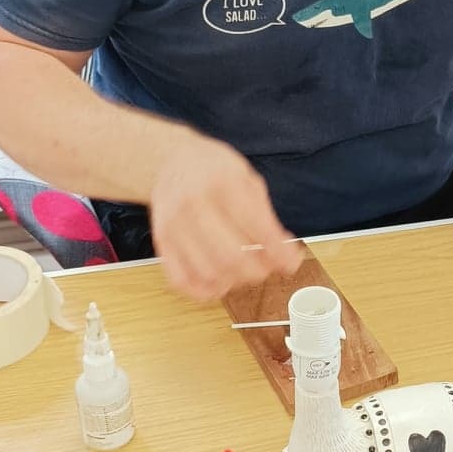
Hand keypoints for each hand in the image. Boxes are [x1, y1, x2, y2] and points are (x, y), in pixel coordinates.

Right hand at [150, 131, 302, 302]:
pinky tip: (220, 283)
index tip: (291, 262)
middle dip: (259, 271)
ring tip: (245, 272)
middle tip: (268, 267)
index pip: (258, 227)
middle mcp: (194, 204)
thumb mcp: (247, 177)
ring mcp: (174, 225)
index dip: (280, 252)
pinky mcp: (161, 242)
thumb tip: (283, 251)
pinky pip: (181, 280)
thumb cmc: (212, 169)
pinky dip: (204, 291)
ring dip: (235, 281)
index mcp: (223, 182)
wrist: (171, 160)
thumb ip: (265, 215)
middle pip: (232, 257)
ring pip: (209, 273)